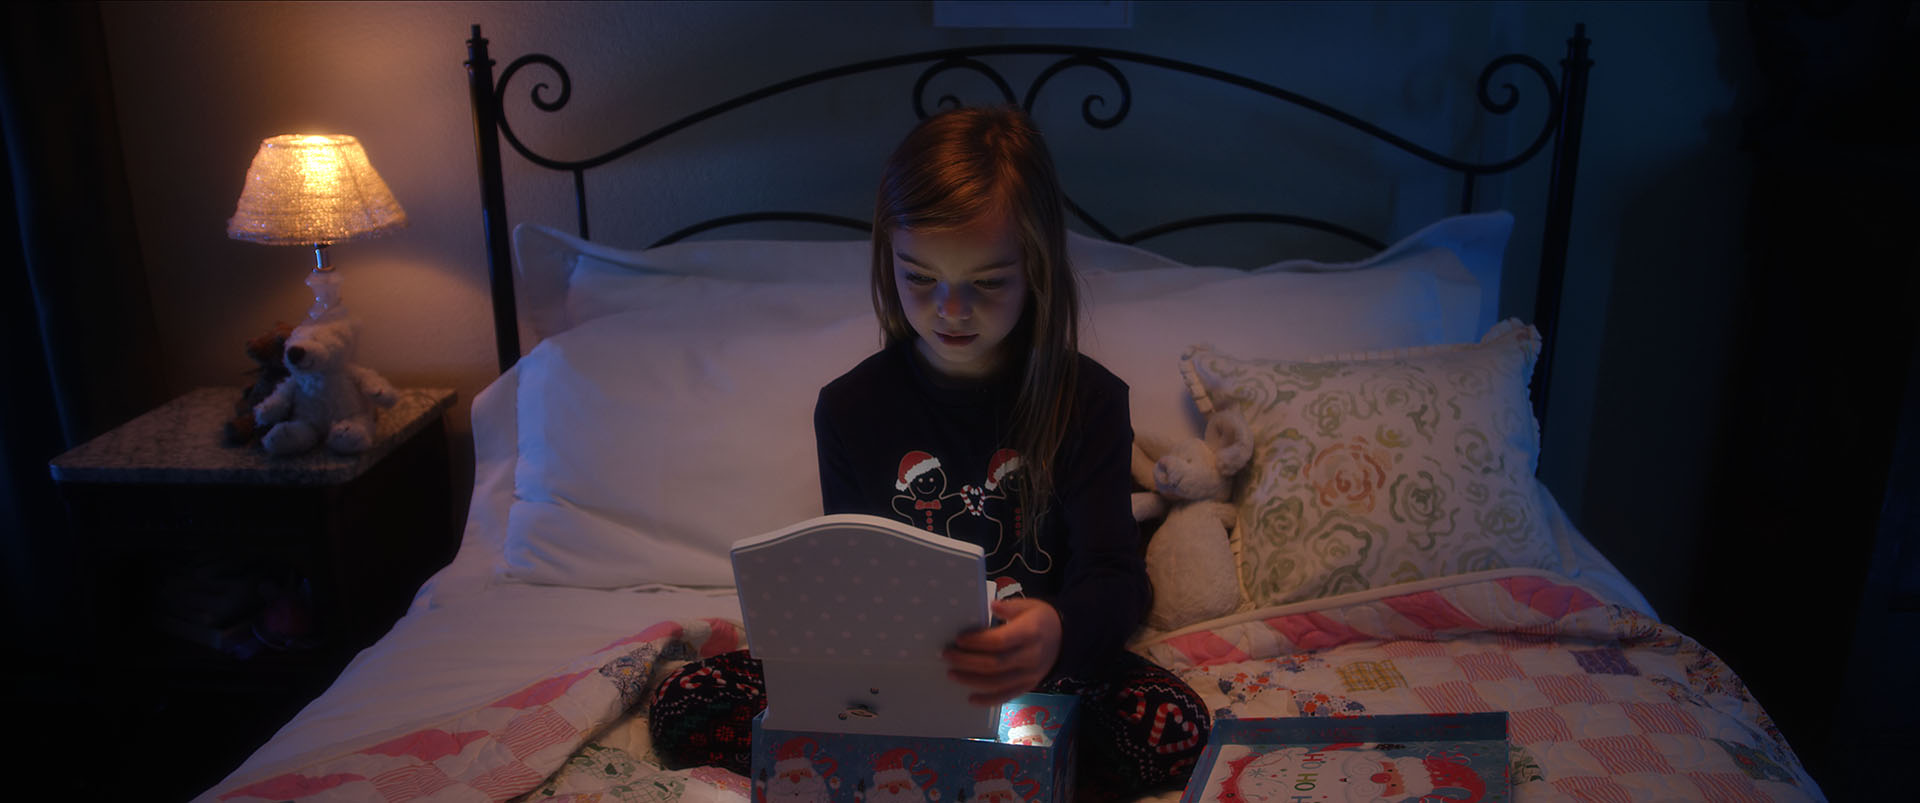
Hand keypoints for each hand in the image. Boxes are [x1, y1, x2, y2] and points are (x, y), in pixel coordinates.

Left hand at [944, 599, 1061, 705]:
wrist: (1065, 638)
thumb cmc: (1041, 619)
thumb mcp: (1029, 606)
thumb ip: (1009, 607)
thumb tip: (991, 606)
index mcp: (1031, 633)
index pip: (1000, 641)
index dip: (977, 642)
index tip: (958, 639)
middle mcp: (1031, 656)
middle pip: (995, 664)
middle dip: (967, 661)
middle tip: (947, 656)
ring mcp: (1030, 674)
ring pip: (997, 683)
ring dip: (972, 680)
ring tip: (952, 674)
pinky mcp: (1028, 686)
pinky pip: (1007, 696)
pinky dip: (988, 700)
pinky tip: (971, 698)